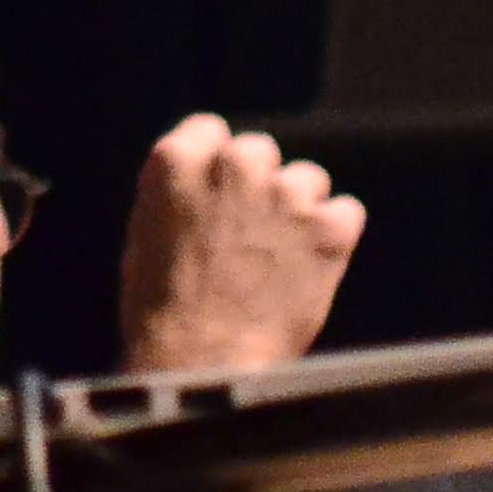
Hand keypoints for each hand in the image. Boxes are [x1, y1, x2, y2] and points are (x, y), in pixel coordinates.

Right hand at [118, 114, 361, 374]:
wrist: (205, 362)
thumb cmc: (163, 311)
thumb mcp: (145, 236)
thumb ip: (179, 196)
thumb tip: (205, 187)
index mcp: (177, 163)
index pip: (209, 129)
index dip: (216, 161)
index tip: (220, 189)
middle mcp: (234, 166)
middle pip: (260, 150)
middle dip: (258, 184)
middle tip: (250, 229)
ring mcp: (286, 195)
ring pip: (308, 178)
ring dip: (298, 208)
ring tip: (281, 255)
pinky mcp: (330, 229)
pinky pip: (347, 211)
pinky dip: (335, 235)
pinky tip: (313, 265)